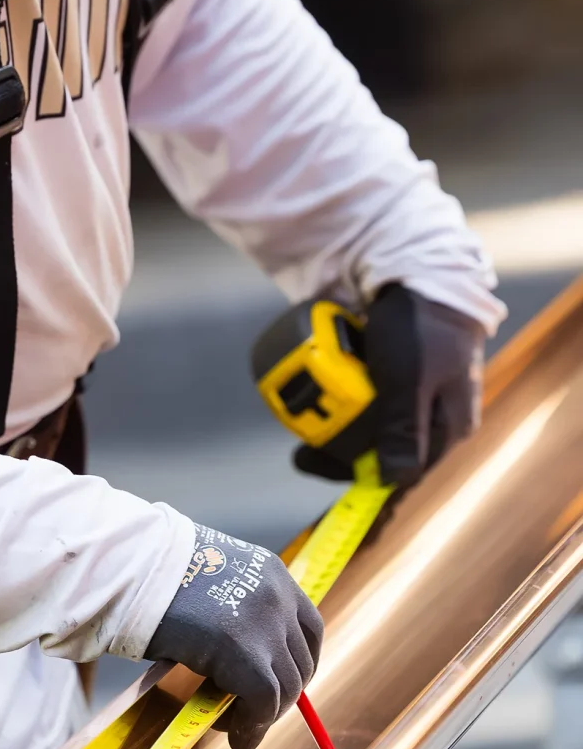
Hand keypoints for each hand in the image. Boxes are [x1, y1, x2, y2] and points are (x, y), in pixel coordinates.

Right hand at [144, 524, 322, 748]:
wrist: (130, 570)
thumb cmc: (152, 574)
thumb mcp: (209, 578)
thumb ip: (232, 608)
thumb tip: (236, 660)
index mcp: (270, 572)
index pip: (308, 628)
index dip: (298, 663)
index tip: (280, 683)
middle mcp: (278, 598)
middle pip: (300, 663)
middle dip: (278, 696)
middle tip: (245, 710)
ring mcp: (266, 627)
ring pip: (285, 689)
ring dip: (261, 716)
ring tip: (230, 725)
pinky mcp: (246, 657)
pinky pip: (262, 704)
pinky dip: (251, 728)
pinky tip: (233, 736)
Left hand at [293, 283, 485, 486]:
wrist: (414, 267)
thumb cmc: (421, 326)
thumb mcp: (409, 381)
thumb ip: (402, 430)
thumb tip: (396, 480)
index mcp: (449, 426)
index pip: (403, 470)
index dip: (359, 477)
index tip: (320, 471)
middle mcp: (431, 416)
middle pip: (378, 450)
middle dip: (337, 448)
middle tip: (301, 449)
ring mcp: (409, 396)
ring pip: (365, 427)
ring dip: (333, 423)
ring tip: (303, 415)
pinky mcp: (388, 377)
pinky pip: (358, 398)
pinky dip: (337, 396)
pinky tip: (317, 390)